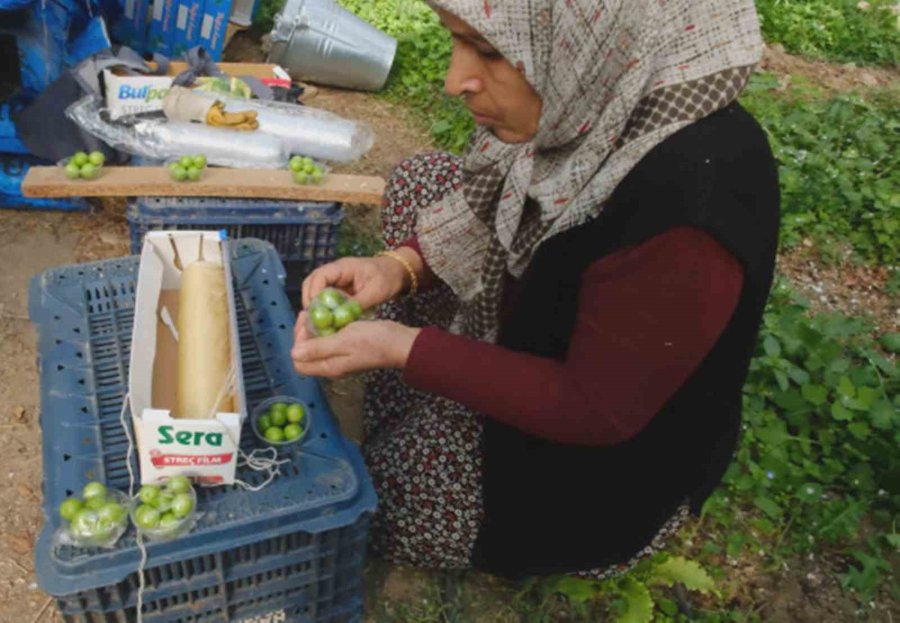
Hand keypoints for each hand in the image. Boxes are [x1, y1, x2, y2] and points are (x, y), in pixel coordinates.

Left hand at [291, 313, 420, 377]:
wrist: (400, 343)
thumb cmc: (373, 341)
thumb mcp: (344, 341)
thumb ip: (318, 348)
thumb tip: (293, 354)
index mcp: (329, 366)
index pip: (299, 363)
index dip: (297, 343)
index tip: (306, 324)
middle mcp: (332, 365)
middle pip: (306, 354)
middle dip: (304, 334)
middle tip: (310, 314)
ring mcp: (341, 358)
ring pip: (318, 346)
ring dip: (315, 330)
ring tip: (319, 313)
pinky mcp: (349, 350)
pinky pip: (330, 341)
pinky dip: (327, 329)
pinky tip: (332, 317)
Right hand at [301, 249, 422, 309]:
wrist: (398, 273)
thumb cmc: (388, 277)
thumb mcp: (376, 291)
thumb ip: (358, 303)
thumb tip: (340, 317)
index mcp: (342, 267)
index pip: (319, 277)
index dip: (313, 293)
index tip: (315, 310)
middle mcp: (335, 272)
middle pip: (311, 283)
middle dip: (310, 301)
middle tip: (312, 319)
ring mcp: (337, 280)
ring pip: (317, 291)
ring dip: (316, 306)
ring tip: (319, 321)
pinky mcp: (340, 289)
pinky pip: (326, 298)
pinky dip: (325, 308)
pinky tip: (328, 320)